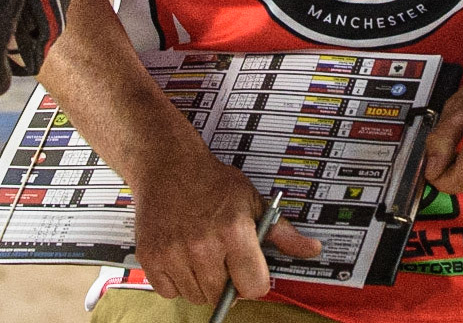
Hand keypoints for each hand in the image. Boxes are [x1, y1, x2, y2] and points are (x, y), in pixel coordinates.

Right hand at [130, 137, 321, 303]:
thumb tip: (311, 249)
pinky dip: (176, 282)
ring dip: (202, 284)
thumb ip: (281, 232)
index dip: (255, 281)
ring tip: (201, 254)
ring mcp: (174, 253)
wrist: (168, 165)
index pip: (254, 288)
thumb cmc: (212, 182)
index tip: (249, 271)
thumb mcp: (253, 200)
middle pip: (222, 296)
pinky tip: (182, 257)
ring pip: (196, 297)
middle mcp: (204, 246)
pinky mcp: (151, 257)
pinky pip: (169, 292)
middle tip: (223, 257)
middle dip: (227, 282)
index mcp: (234, 231)